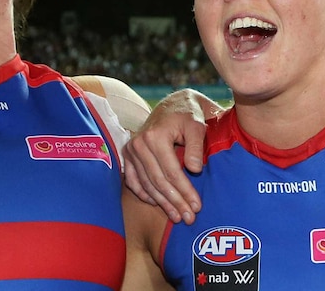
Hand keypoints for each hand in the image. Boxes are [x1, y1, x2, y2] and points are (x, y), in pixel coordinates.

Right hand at [123, 88, 211, 224]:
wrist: (173, 105)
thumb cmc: (188, 115)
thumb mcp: (197, 125)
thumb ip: (196, 146)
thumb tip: (194, 170)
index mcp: (155, 136)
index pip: (172, 172)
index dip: (185, 191)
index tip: (197, 206)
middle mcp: (139, 144)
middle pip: (158, 182)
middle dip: (175, 202)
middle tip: (188, 218)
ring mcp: (130, 150)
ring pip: (147, 184)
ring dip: (162, 203)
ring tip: (177, 216)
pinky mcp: (127, 155)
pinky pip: (133, 181)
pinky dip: (144, 194)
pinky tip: (157, 204)